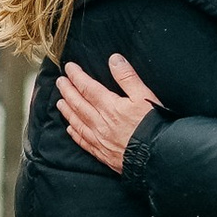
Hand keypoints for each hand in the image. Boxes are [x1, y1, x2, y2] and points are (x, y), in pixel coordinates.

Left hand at [57, 53, 159, 174]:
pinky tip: (70, 130)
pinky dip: (75, 134)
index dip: (77, 76)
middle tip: (59, 82)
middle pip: (78, 104)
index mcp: (110, 106)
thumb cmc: (152, 126)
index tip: (69, 68)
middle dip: (67, 91)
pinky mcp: (103, 154)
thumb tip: (114, 59)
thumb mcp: (144, 96)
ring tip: (59, 102)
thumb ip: (127, 77)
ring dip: (67, 111)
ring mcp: (100, 140)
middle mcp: (100, 123)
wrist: (156, 156)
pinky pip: (83, 142)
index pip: (88, 88)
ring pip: (77, 122)